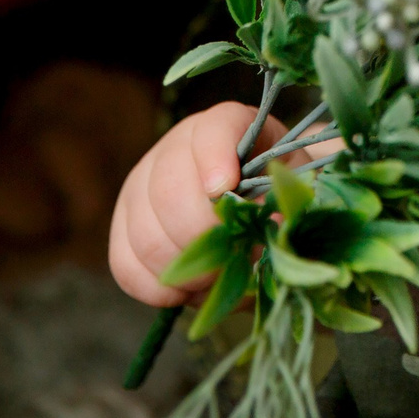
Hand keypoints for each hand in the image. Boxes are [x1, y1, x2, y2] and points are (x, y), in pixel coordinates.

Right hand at [109, 101, 283, 306]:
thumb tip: (273, 232)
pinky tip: (185, 290)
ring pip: (145, 233)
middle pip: (168, 190)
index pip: (213, 130)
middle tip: (231, 260)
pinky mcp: (125, 226)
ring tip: (215, 279)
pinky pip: (125, 264)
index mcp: (227, 127)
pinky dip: (155, 287)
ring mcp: (143, 185)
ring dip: (182, 268)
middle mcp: (175, 147)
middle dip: (201, 236)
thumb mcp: (293, 194)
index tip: (224, 189)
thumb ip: (287, 207)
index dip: (214, 157)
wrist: (254, 211)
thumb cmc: (277, 197)